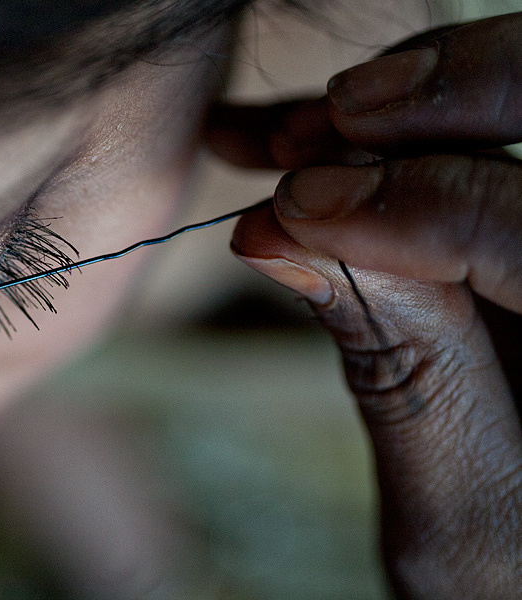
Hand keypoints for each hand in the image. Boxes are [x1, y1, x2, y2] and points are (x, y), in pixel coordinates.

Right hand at [211, 13, 521, 597]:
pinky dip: (392, 140)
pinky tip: (293, 134)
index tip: (288, 213)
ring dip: (396, 111)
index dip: (413, 207)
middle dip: (430, 111)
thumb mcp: (460, 518)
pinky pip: (487, 164)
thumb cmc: (517, 592)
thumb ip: (396, 372)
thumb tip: (289, 236)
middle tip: (309, 132)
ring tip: (282, 133)